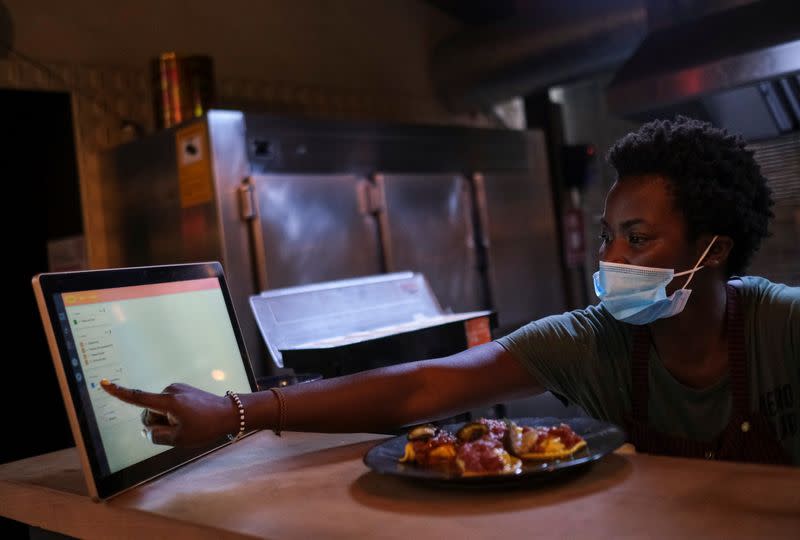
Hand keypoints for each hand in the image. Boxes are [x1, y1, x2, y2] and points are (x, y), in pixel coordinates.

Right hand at [100, 379, 238, 446]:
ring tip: (187, 423)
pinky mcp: (180, 390)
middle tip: (180, 429)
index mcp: (167, 401)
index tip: (104, 383)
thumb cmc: (205, 427)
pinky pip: (167, 406)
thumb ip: (156, 435)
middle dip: (157, 424)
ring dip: (166, 420)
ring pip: (158, 411)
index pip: (138, 398)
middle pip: (148, 414)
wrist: (228, 413)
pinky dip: (172, 414)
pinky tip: (188, 418)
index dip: (119, 393)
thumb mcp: (178, 439)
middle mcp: (169, 391)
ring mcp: (175, 389)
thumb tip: (147, 429)